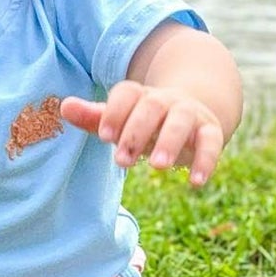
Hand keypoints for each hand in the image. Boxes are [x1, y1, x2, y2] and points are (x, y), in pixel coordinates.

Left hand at [60, 82, 225, 186]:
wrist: (193, 112)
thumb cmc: (145, 123)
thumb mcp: (121, 121)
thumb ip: (94, 117)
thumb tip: (64, 106)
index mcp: (140, 96)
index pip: (127, 93)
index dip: (115, 112)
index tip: (104, 137)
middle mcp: (165, 100)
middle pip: (152, 106)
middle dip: (137, 132)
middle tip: (122, 161)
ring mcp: (190, 114)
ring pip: (181, 121)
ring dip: (170, 142)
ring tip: (158, 167)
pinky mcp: (210, 131)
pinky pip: (211, 142)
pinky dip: (206, 161)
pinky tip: (196, 182)